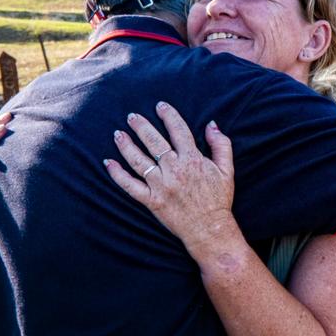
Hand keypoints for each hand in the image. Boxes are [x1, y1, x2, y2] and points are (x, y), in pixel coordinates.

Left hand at [104, 101, 236, 252]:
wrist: (210, 229)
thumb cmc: (219, 199)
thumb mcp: (227, 170)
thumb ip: (221, 145)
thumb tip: (211, 124)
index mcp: (193, 160)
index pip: (178, 130)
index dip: (168, 115)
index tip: (160, 106)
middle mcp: (175, 170)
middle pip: (153, 141)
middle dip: (141, 126)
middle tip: (131, 116)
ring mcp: (161, 185)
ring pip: (138, 160)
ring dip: (126, 145)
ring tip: (118, 134)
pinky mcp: (151, 201)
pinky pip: (130, 185)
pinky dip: (117, 174)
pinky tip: (108, 163)